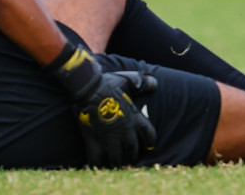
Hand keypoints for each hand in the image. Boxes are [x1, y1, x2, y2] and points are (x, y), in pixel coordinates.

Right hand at [47, 44, 156, 167]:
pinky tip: (98, 164)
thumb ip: (142, 83)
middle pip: (133, 150)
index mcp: (134, 118)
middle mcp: (125, 131)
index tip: (148, 146)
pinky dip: (98, 164)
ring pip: (117, 158)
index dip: (150, 141)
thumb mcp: (127, 80)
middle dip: (131, 155)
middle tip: (128, 156)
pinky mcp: (95, 142)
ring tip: (114, 162)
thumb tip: (156, 84)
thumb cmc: (107, 84)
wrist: (88, 89)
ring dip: (117, 161)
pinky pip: (97, 160)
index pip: (149, 134)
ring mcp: (110, 138)